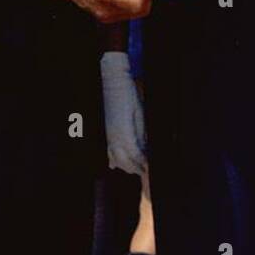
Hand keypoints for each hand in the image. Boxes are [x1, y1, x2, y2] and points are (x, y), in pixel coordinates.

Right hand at [100, 50, 145, 173]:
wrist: (114, 83)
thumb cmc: (128, 96)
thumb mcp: (140, 115)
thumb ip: (141, 134)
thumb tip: (145, 149)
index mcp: (124, 133)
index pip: (135, 156)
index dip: (142, 164)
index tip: (149, 169)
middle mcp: (114, 137)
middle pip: (125, 161)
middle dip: (135, 168)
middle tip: (145, 171)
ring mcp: (108, 135)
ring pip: (115, 159)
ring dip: (126, 166)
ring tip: (135, 168)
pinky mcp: (106, 132)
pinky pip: (108, 151)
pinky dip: (114, 159)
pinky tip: (115, 165)